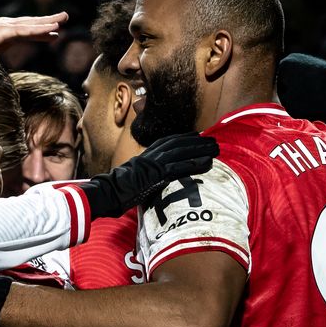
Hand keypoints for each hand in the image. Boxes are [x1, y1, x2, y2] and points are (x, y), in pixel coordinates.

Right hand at [0, 13, 68, 64]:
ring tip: (63, 19)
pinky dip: (41, 29)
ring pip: (31, 24)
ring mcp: (4, 27)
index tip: (52, 32)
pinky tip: (53, 29)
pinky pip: (27, 31)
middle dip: (47, 21)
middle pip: (30, 23)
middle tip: (63, 18)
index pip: (23, 30)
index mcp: (0, 32)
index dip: (38, 30)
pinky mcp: (4, 32)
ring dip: (49, 22)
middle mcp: (4, 25)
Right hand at [78, 134, 218, 218]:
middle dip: (197, 141)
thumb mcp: (132, 176)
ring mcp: (155, 164)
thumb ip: (144, 174)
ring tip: (216, 149)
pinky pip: (181, 167)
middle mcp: (151, 155)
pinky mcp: (158, 174)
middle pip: (178, 143)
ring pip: (183, 152)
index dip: (183, 138)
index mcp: (145, 155)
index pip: (167, 141)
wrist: (109, 191)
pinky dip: (195, 164)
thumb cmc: (117, 188)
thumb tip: (151, 179)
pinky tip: (208, 163)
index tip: (196, 135)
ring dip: (201, 150)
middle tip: (212, 140)